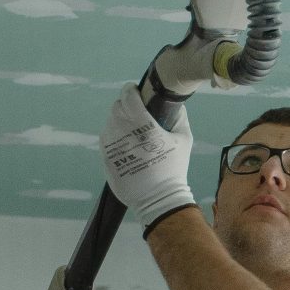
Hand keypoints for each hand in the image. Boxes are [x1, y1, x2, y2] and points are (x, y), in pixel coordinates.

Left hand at [100, 83, 194, 232]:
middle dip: (125, 106)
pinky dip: (114, 137)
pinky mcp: (105, 157)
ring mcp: (112, 146)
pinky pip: (106, 138)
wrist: (157, 199)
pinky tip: (125, 144)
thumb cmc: (173, 169)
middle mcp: (123, 132)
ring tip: (131, 131)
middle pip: (117, 107)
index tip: (136, 91)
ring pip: (109, 122)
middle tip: (135, 113)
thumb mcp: (184, 140)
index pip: (128, 96)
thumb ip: (179, 117)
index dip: (131, 90)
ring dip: (119, 122)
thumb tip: (175, 104)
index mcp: (143, 126)